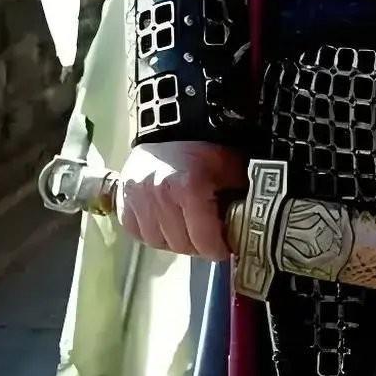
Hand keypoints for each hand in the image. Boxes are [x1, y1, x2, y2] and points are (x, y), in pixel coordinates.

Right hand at [117, 141, 246, 261]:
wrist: (169, 127)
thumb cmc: (203, 148)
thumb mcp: (229, 167)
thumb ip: (240, 197)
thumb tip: (252, 227)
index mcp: (188, 187)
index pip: (204, 241)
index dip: (218, 248)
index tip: (225, 248)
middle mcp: (159, 196)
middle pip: (182, 245)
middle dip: (198, 245)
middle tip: (208, 236)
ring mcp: (137, 200)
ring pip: (160, 243)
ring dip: (175, 240)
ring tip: (187, 227)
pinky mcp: (123, 203)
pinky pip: (140, 235)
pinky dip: (154, 233)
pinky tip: (166, 221)